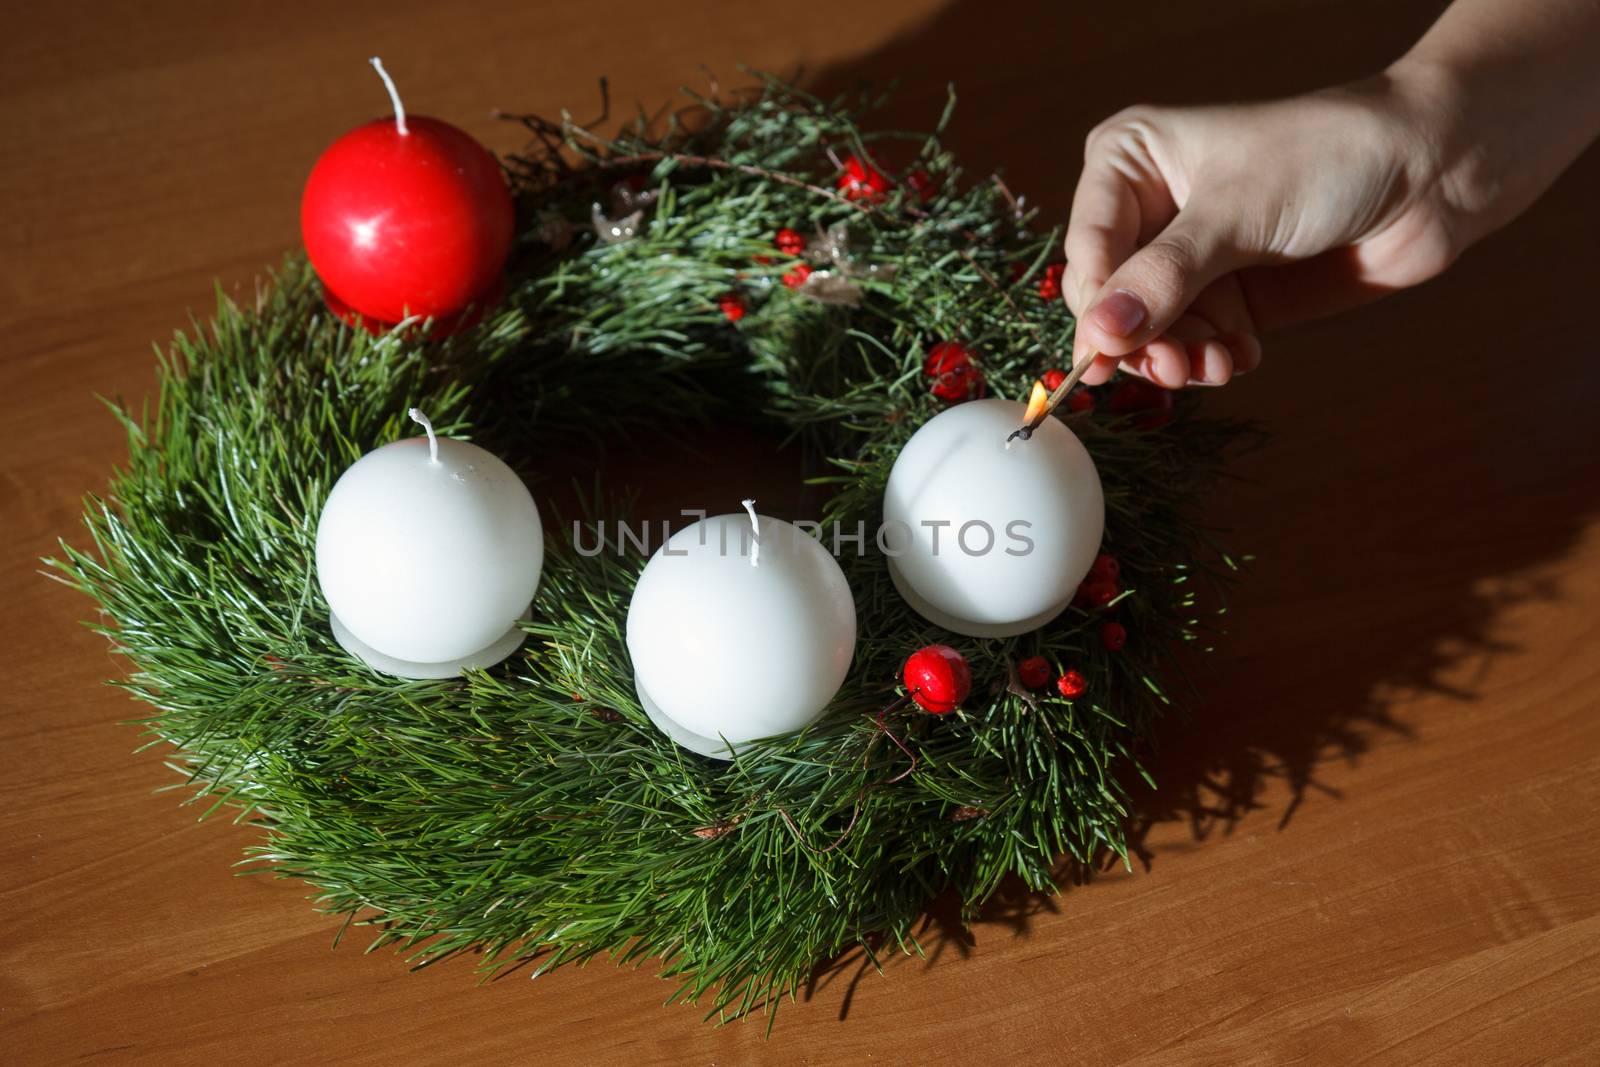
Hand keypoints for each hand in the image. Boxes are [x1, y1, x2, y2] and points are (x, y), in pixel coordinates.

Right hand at [1064, 69, 1467, 387]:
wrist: (1432, 169)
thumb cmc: (1326, 156)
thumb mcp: (1234, 214)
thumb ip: (1164, 280)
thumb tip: (1100, 337)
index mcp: (1129, 161)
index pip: (1088, 250)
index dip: (1098, 307)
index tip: (1111, 353)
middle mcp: (1149, 210)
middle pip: (1111, 299)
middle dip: (1141, 340)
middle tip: (1173, 369)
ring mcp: (1188, 256)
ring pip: (1151, 331)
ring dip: (1177, 359)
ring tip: (1214, 368)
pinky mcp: (1228, 294)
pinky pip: (1194, 342)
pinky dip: (1210, 360)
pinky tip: (1241, 358)